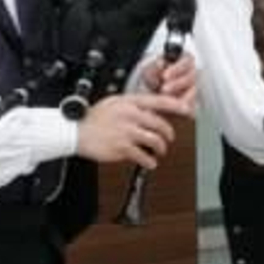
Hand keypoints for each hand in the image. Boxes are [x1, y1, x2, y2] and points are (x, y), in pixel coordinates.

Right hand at [76, 91, 191, 168]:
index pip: (158, 101)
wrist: (75, 131)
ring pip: (155, 140)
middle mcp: (129, 115)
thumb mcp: (114, 103)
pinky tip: (150, 162)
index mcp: (129, 102)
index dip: (176, 105)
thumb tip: (151, 111)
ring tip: (159, 151)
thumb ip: (133, 106)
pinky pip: (143, 155)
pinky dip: (150, 161)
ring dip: (161, 148)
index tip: (188, 109)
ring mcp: (126, 131)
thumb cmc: (93, 118)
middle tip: (169, 138)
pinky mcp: (122, 147)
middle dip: (168, 134)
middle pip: (160, 124)